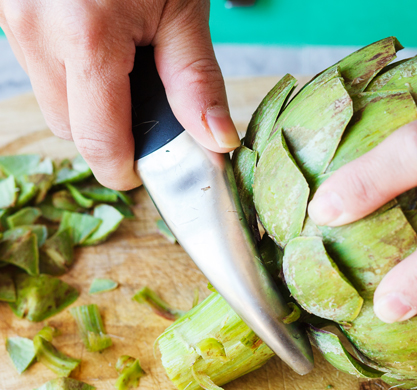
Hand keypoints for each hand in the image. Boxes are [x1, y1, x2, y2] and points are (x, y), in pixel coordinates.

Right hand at [0, 0, 239, 189]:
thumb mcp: (183, 12)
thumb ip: (197, 83)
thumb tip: (218, 143)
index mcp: (85, 37)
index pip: (97, 143)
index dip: (126, 169)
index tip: (149, 169)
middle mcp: (36, 32)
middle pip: (71, 132)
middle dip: (110, 138)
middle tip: (145, 112)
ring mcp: (14, 22)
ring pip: (54, 106)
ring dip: (90, 109)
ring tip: (123, 70)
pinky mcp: (10, 15)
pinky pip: (43, 74)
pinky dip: (74, 81)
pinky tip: (99, 52)